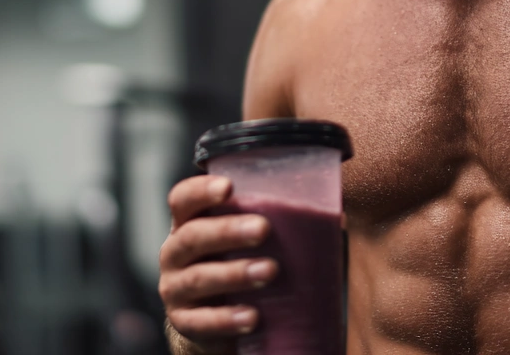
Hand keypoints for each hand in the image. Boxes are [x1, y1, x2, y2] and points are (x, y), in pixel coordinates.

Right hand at [159, 175, 276, 349]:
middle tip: (263, 229)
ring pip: (199, 278)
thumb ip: (275, 225)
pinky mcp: (183, 322)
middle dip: (228, 231)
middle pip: (193, 236)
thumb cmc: (235, 265)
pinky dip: (226, 319)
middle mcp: (174, 253)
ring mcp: (175, 288)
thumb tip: (335, 219)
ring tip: (269, 271)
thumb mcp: (245, 244)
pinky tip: (252, 316)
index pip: (183, 199)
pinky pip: (201, 321)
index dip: (201, 191)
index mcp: (188, 224)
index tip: (229, 187)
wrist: (213, 321)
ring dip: (234, 273)